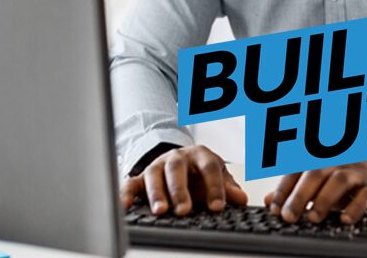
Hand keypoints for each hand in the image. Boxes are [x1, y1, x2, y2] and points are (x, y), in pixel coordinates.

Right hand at [120, 145, 247, 215]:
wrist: (181, 161)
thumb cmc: (199, 171)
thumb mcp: (217, 176)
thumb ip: (228, 187)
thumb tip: (241, 199)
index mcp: (200, 155)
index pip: (209, 167)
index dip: (214, 187)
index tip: (217, 206)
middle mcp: (177, 158)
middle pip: (177, 169)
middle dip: (180, 190)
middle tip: (184, 209)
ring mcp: (158, 166)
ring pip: (154, 174)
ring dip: (156, 193)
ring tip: (160, 211)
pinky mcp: (141, 177)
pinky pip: (131, 183)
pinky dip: (126, 193)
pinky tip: (125, 205)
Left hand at [264, 160, 366, 223]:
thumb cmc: (346, 178)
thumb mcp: (318, 183)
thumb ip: (294, 190)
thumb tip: (268, 201)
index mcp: (320, 159)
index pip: (296, 170)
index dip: (283, 189)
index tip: (273, 208)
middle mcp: (337, 161)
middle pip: (315, 173)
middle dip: (299, 196)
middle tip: (288, 216)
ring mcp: (357, 172)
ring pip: (338, 180)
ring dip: (324, 200)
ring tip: (312, 218)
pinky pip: (365, 195)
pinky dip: (354, 207)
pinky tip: (344, 219)